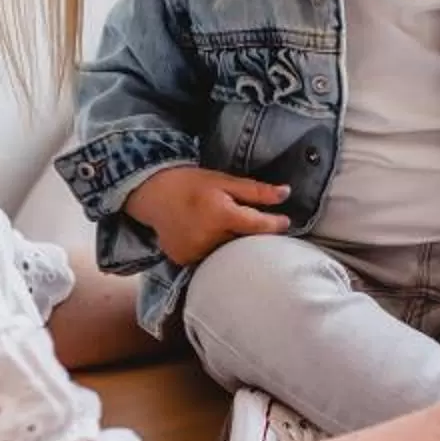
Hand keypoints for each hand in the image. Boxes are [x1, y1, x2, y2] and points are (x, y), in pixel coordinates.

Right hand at [127, 166, 289, 267]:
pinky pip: (208, 259)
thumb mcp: (224, 181)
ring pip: (227, 254)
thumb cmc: (191, 183)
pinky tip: (208, 239)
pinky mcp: (184, 260)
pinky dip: (213, 251)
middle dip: (252, 237)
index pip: (258, 226)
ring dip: (233, 246)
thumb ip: (256, 191)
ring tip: (227, 232)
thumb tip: (287, 193)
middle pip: (244, 243)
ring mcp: (195, 252)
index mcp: (221, 215)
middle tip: (254, 226)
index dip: (275, 224)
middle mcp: (208, 238)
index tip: (285, 222)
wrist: (153, 193)